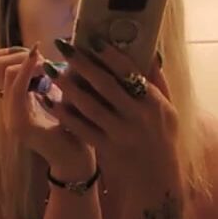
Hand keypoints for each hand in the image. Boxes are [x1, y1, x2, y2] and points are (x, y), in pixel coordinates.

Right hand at [0, 45, 95, 180]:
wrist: (77, 158)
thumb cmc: (71, 126)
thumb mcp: (54, 95)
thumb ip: (41, 78)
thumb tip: (37, 50)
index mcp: (12, 103)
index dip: (11, 52)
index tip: (35, 52)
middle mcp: (7, 110)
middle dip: (21, 55)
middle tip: (44, 61)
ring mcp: (10, 118)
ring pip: (7, 73)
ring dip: (29, 62)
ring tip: (47, 67)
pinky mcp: (20, 123)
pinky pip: (18, 89)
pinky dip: (29, 71)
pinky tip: (43, 64)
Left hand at [43, 38, 180, 190]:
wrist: (157, 178)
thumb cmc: (164, 138)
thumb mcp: (169, 109)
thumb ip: (158, 81)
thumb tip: (151, 51)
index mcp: (153, 102)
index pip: (129, 72)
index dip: (110, 55)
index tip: (92, 40)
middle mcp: (136, 116)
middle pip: (105, 85)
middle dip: (82, 63)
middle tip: (62, 45)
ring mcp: (119, 133)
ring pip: (89, 106)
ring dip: (67, 86)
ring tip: (49, 69)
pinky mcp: (105, 148)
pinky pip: (81, 128)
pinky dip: (64, 114)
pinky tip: (49, 101)